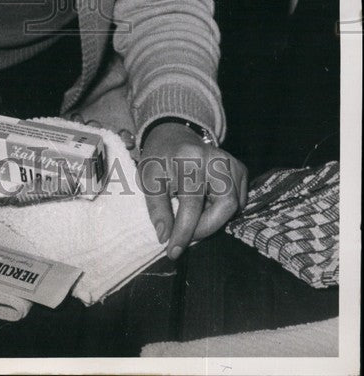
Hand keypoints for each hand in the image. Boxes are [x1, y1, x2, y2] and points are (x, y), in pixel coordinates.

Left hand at [137, 122, 247, 259]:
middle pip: (226, 205)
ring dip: (213, 218)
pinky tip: (206, 201)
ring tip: (193, 212)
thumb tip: (165, 237)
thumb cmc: (159, 159)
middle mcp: (215, 157)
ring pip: (234, 205)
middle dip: (206, 228)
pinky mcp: (240, 167)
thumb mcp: (148, 179)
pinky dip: (223, 209)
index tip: (174, 251)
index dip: (184, 232)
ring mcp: (231, 161)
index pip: (191, 204)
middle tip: (187, 237)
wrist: (173, 136)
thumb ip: (157, 208)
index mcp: (188, 158)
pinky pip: (239, 200)